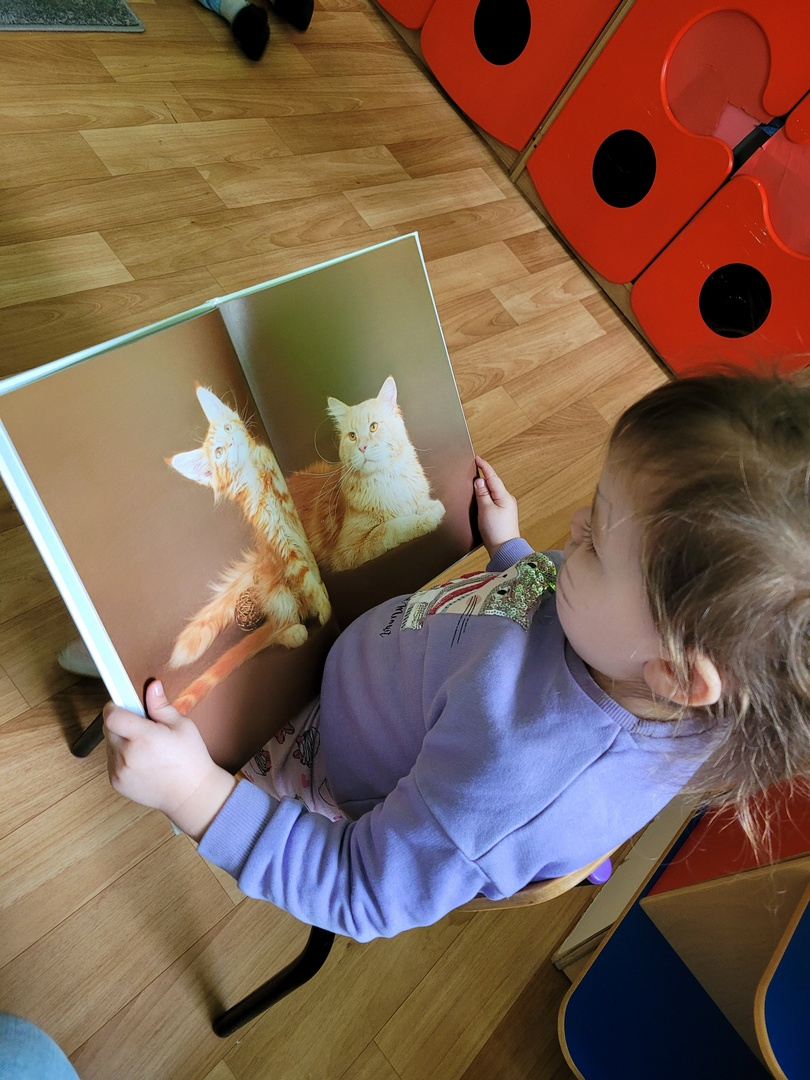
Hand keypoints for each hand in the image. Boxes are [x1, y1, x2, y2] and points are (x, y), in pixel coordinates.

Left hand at [104, 680, 236, 840]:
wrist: (190, 794)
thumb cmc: (190, 759)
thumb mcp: (182, 726)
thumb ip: (161, 706)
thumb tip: (151, 686)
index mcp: (143, 738)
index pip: (111, 715)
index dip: (115, 706)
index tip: (124, 705)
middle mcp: (126, 755)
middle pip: (109, 728)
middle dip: (121, 723)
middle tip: (142, 728)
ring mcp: (119, 771)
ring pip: (110, 744)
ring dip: (121, 741)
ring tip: (144, 747)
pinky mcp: (115, 782)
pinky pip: (111, 761)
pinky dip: (121, 757)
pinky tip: (142, 761)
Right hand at [474, 455, 519, 556]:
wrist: (504, 550)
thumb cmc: (496, 531)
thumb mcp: (486, 510)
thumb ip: (482, 494)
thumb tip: (479, 481)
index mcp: (504, 496)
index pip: (492, 477)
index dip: (484, 467)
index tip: (477, 458)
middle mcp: (507, 500)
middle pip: (493, 483)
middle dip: (484, 476)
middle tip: (473, 468)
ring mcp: (506, 508)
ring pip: (493, 492)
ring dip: (484, 487)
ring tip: (474, 482)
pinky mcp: (502, 515)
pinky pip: (493, 500)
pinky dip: (486, 496)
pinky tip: (480, 498)